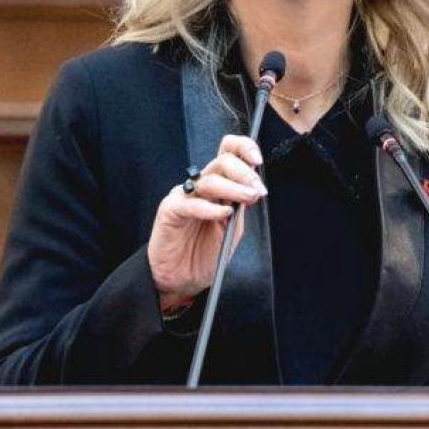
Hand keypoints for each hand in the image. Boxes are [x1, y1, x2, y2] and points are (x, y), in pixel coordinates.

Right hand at [147, 135, 266, 303]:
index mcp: (217, 184)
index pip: (229, 152)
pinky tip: (224, 213)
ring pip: (209, 180)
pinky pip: (190, 203)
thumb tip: (256, 187)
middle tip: (257, 190)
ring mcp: (184, 195)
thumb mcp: (233, 227)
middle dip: (244, 173)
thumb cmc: (206, 253)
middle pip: (222, 161)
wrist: (182, 279)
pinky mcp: (170, 210)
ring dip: (233, 188)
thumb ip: (242, 206)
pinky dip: (210, 207)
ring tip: (248, 198)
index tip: (258, 160)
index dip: (243, 148)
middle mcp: (200, 185)